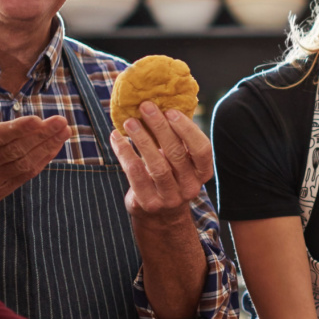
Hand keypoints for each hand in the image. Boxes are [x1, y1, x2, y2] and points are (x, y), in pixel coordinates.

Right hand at [0, 115, 69, 206]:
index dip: (16, 129)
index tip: (36, 119)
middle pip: (15, 150)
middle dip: (41, 135)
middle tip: (61, 120)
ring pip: (24, 164)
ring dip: (47, 146)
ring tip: (65, 130)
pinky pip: (25, 176)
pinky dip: (42, 159)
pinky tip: (55, 146)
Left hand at [110, 103, 213, 222]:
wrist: (161, 215)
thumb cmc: (170, 176)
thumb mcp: (180, 161)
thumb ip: (177, 139)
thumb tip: (161, 102)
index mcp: (202, 173)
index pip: (202, 150)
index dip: (187, 129)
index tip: (170, 111)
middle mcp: (190, 187)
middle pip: (176, 154)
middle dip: (160, 127)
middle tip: (146, 107)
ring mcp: (170, 198)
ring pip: (157, 165)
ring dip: (142, 140)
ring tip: (130, 122)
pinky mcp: (149, 203)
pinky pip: (136, 174)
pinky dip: (124, 153)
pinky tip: (116, 138)